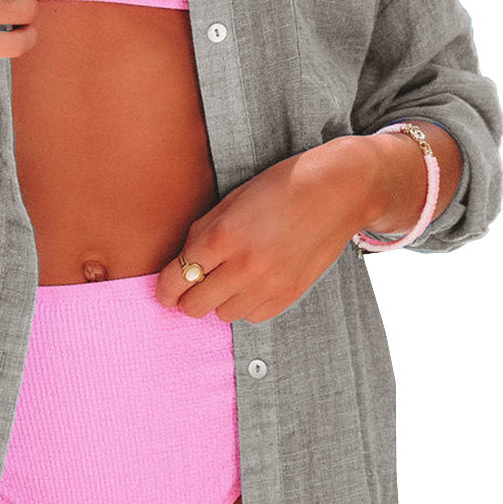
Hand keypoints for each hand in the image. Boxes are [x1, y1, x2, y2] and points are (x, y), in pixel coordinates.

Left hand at [156, 138, 376, 323]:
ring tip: (230, 278)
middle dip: (188, 298)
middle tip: (193, 287)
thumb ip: (203, 232)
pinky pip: (253, 317)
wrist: (339, 190)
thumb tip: (180, 263)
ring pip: (224, 315)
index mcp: (223, 236)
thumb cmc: (282, 186)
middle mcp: (244, 265)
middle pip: (195, 306)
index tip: (164, 291)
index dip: (164, 289)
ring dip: (220, 301)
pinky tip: (253, 283)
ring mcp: (269, 284)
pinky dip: (246, 305)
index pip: (177, 278)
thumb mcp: (232, 200)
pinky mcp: (290, 294)